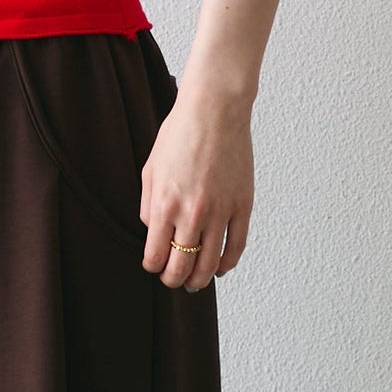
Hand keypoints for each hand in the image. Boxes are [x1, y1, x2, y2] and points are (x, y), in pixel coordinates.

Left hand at [139, 74, 255, 291]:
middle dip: (174, 279)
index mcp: (164, 205)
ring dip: (200, 278)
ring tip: (195, 281)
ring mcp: (220, 212)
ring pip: (209, 263)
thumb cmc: (180, 134)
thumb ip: (148, 205)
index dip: (153, 267)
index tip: (154, 266)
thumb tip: (153, 232)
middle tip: (173, 280)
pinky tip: (220, 267)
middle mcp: (192, 213)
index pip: (155, 256)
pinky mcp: (242, 206)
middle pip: (181, 266)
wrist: (215, 111)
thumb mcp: (151, 169)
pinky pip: (236, 247)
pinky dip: (227, 263)